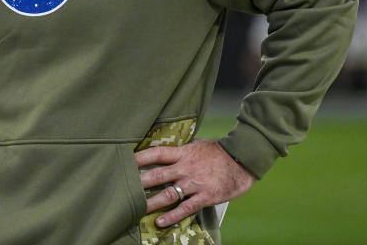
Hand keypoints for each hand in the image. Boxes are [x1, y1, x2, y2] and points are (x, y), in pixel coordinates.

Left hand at [135, 139, 255, 227]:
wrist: (243, 160)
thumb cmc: (220, 152)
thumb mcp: (198, 145)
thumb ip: (182, 149)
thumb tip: (168, 149)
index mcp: (183, 153)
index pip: (156, 154)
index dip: (140, 158)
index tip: (125, 161)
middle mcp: (185, 168)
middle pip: (157, 175)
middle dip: (139, 182)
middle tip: (124, 188)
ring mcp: (195, 183)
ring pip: (168, 194)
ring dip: (151, 202)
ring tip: (136, 208)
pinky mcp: (205, 197)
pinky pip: (186, 208)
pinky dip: (172, 215)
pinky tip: (161, 221)